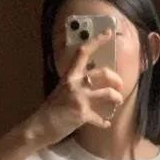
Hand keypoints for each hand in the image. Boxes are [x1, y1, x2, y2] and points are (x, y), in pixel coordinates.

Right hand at [30, 28, 124, 145]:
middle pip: (103, 73)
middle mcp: (75, 84)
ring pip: (108, 93)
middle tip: (119, 85)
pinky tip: (106, 124)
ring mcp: (79, 99)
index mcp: (69, 75)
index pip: (83, 52)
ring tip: (118, 100)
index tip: (109, 33)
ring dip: (117, 97)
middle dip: (116, 78)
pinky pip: (100, 118)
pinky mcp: (82, 115)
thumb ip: (75, 83)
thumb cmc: (51, 109)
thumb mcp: (61, 90)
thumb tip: (91, 79)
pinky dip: (104, 122)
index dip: (97, 41)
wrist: (40, 127)